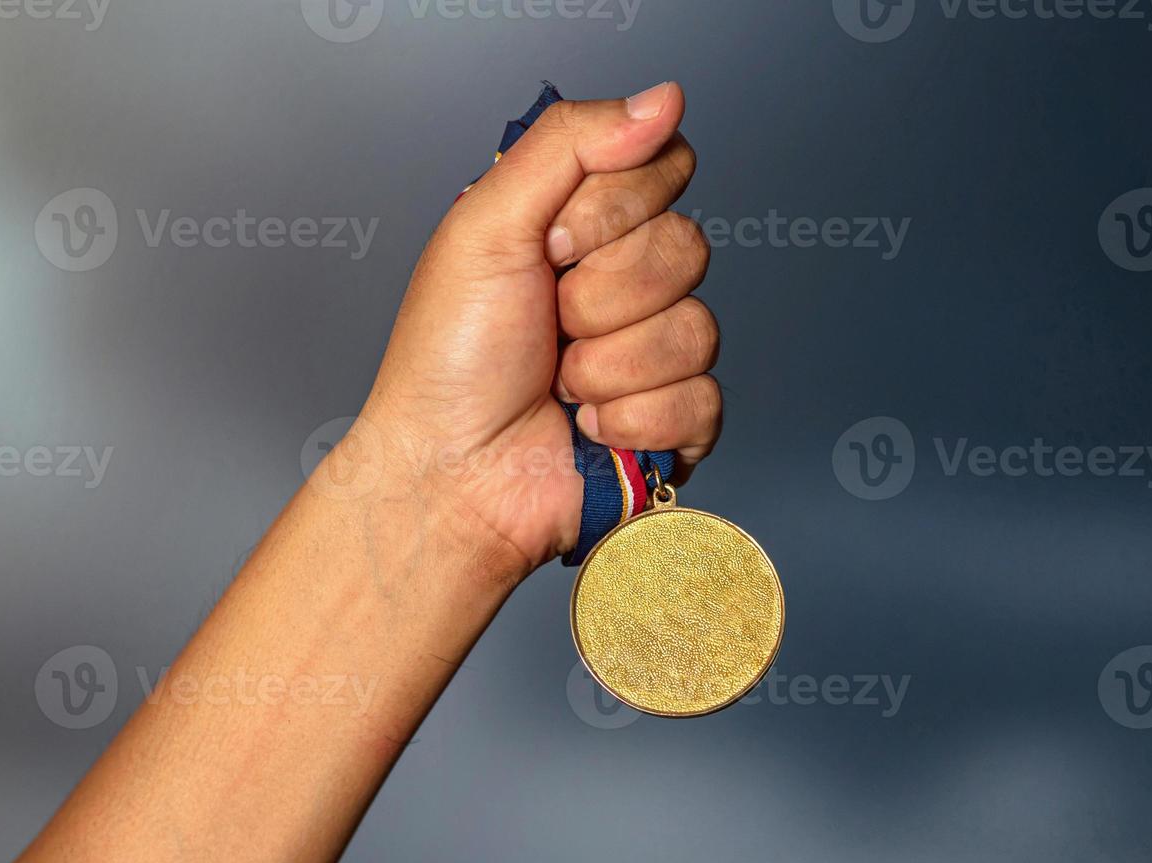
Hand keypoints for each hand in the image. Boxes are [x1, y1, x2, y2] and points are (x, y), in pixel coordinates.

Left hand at [354, 82, 720, 576]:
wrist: (450, 475)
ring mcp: (658, 356)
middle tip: (546, 324)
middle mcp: (630, 283)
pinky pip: (703, 400)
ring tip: (559, 384)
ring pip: (696, 329)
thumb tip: (665, 98)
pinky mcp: (677, 423)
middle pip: (688, 248)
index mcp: (587, 227)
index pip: (665, 171)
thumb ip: (572, 144)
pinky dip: (630, 419)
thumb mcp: (487, 223)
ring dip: (607, 364)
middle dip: (600, 295)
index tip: (548, 246)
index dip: (611, 211)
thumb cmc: (449, 360)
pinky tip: (587, 428)